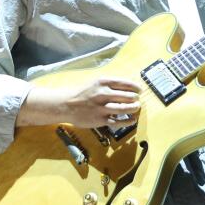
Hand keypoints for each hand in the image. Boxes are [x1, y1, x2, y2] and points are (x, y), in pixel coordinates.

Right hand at [17, 77, 141, 127]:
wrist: (65, 105)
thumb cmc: (81, 92)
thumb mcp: (94, 82)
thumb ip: (109, 84)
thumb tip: (127, 86)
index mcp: (102, 82)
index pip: (124, 83)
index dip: (135, 87)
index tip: (139, 90)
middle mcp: (103, 94)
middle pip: (127, 96)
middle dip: (135, 98)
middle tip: (137, 99)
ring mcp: (102, 107)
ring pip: (124, 108)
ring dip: (134, 108)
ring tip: (136, 107)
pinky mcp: (100, 120)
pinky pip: (118, 121)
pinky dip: (128, 121)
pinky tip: (132, 120)